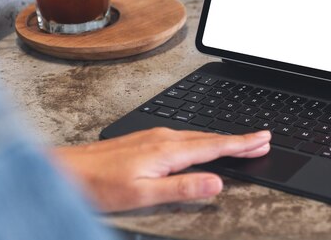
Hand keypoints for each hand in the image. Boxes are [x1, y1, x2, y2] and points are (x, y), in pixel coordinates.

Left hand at [51, 128, 270, 211]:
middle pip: (211, 138)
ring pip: (199, 136)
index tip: (262, 140)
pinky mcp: (147, 139)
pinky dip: (204, 140)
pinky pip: (185, 137)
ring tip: (241, 142)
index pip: (215, 147)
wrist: (68, 168)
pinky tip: (204, 143)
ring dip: (223, 139)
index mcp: (168, 151)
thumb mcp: (143, 194)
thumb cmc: (100, 184)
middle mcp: (165, 138)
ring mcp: (155, 136)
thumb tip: (216, 183)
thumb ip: (182, 188)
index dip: (241, 144)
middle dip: (239, 139)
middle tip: (263, 139)